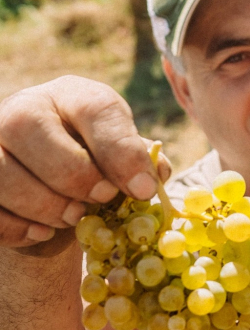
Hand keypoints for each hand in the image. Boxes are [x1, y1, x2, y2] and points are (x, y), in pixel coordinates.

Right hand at [0, 76, 168, 249]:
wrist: (57, 189)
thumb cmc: (100, 169)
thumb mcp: (124, 160)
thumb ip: (141, 164)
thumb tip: (153, 176)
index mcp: (75, 96)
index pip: (94, 108)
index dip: (121, 151)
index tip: (142, 189)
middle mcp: (25, 108)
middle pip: (26, 127)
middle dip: (71, 174)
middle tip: (99, 200)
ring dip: (42, 203)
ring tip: (72, 218)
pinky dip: (16, 227)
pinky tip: (42, 233)